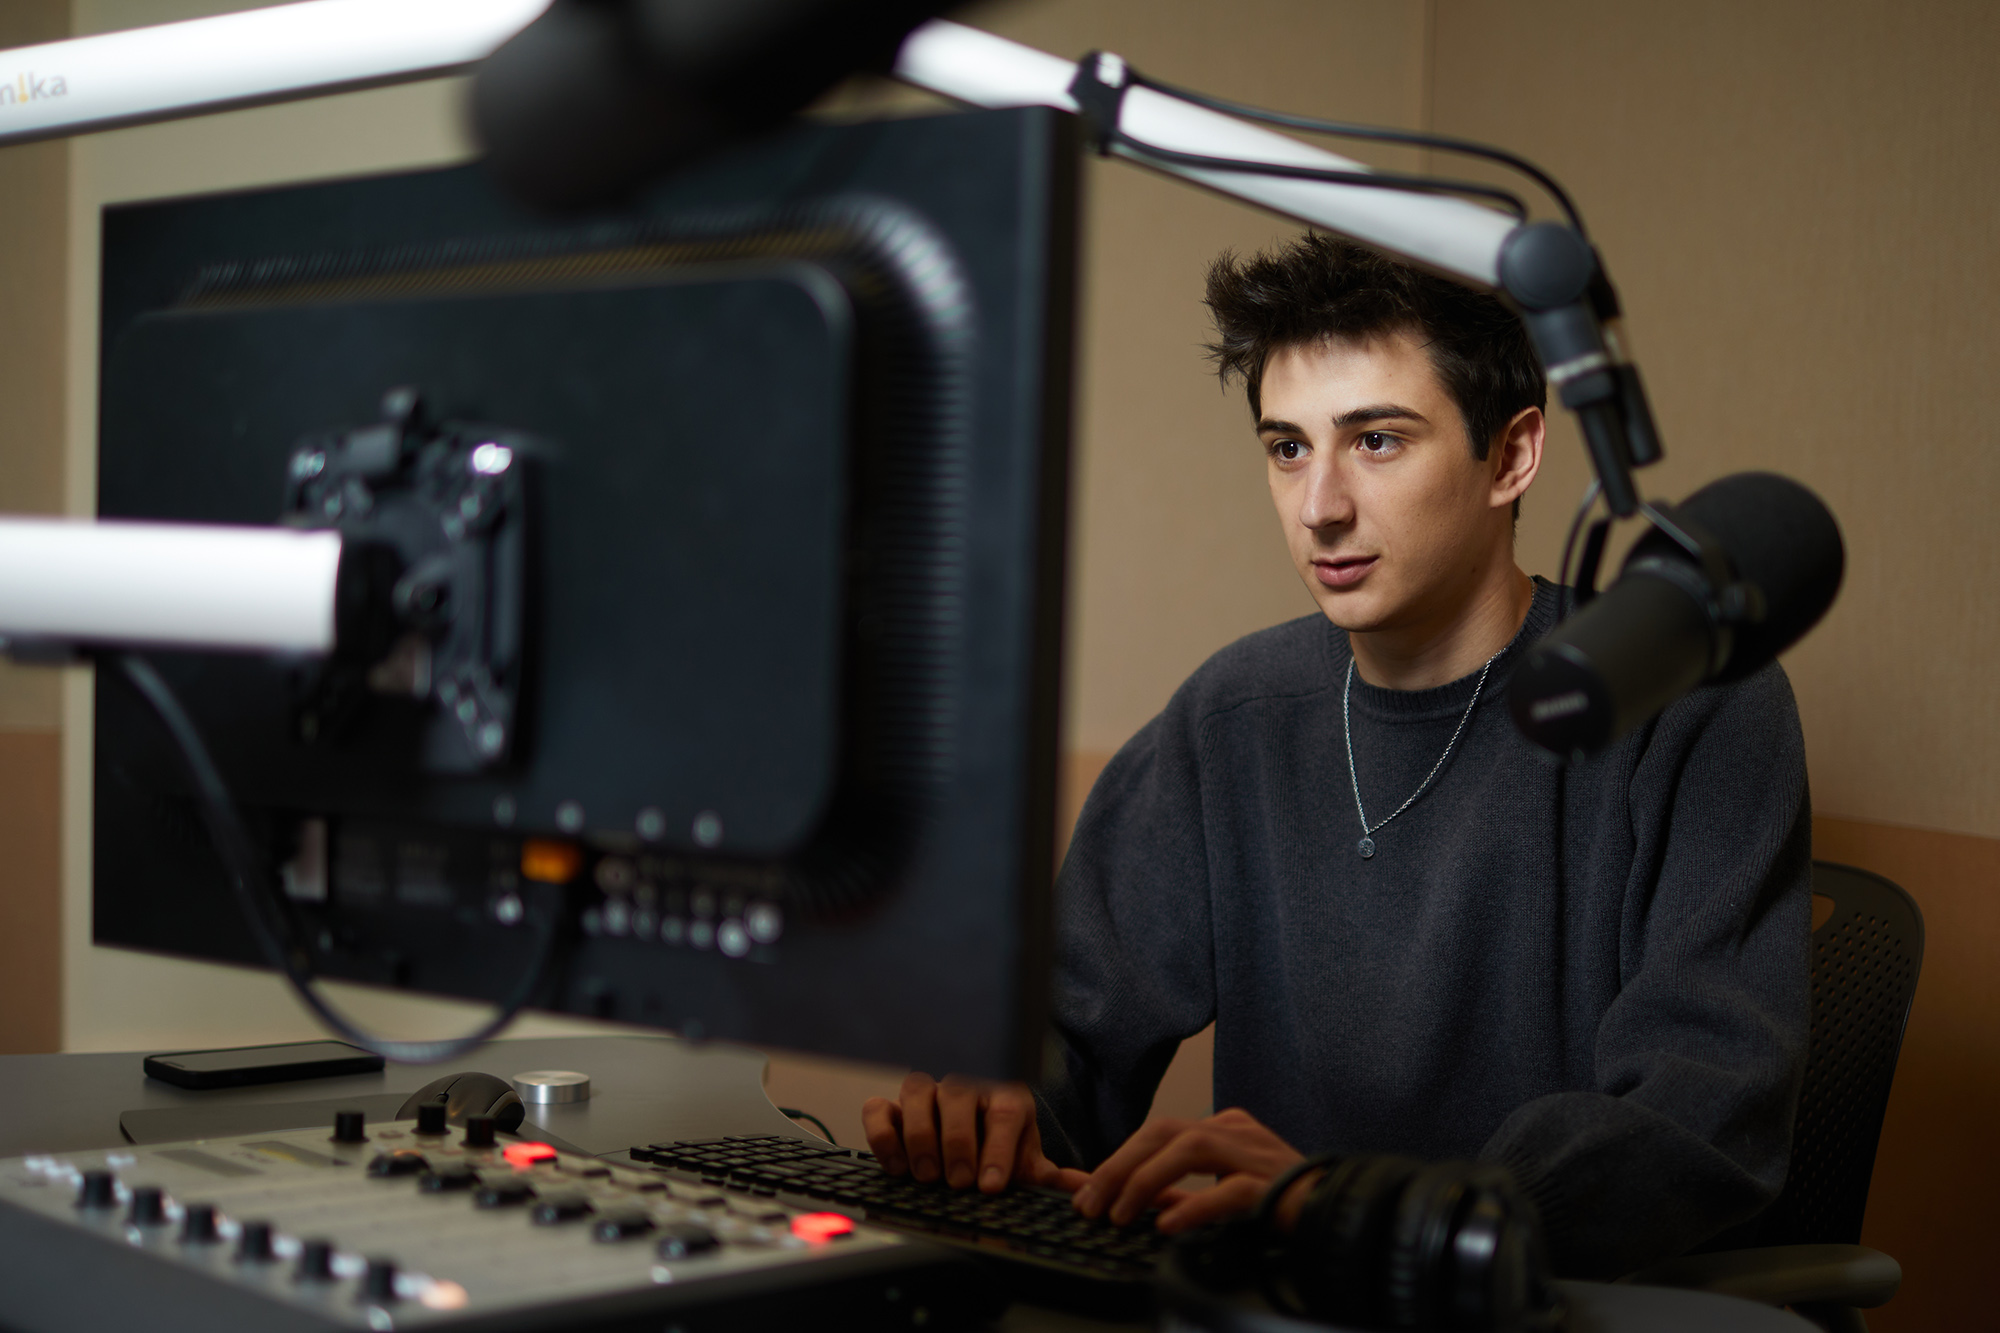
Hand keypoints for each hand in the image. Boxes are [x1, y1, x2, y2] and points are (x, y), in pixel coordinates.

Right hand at [862, 1073, 1089, 1194]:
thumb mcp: (1025, 1161)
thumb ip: (1050, 1177)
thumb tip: (1083, 1189)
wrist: (971, 1134)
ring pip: (918, 1094)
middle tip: (959, 1181)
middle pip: (960, 1097)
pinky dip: (884, 1135)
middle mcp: (965, 1086)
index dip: (999, 1149)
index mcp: (1006, 1095)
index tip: (992, 1184)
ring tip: (929, 1176)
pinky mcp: (893, 1107)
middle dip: (959, 1144)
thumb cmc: (999, 1148)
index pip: (1006, 1112)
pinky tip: (897, 1165)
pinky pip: (878, 1108)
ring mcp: (927, 1093)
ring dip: (922, 1137)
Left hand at [1071, 1107, 1315, 1233]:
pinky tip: (1169, 1225)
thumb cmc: (1280, 1202)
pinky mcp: (1273, 1185)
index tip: (1084, 1189)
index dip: (1117, 1157)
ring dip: (1145, 1181)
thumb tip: (1126, 1200)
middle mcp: (1235, 1130)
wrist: (1341, 1213)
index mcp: (1223, 1126)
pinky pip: (1228, 1190)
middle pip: (1164, 1132)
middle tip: (1089, 1203)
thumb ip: (1176, 1192)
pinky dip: (1195, 1206)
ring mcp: (1255, 1153)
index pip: (1158, 1131)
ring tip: (1119, 1215)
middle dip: (1119, 1166)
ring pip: (1189, 1149)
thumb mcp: (1218, 1192)